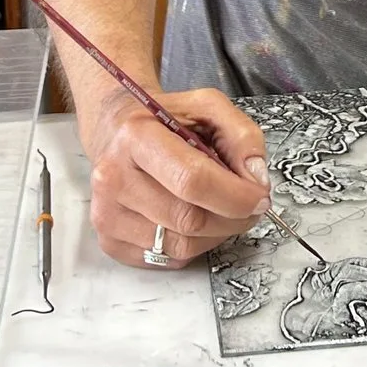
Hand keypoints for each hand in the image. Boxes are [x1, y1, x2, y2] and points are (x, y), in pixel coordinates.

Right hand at [82, 86, 269, 269]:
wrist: (116, 133)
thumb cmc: (163, 123)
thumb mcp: (207, 108)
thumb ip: (242, 135)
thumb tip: (256, 177)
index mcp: (136, 137)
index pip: (192, 180)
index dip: (235, 196)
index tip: (259, 197)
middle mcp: (113, 177)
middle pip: (189, 219)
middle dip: (232, 218)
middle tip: (248, 206)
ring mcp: (107, 214)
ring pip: (182, 246)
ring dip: (215, 234)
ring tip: (220, 210)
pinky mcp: (110, 242)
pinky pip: (168, 259)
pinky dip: (192, 245)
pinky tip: (191, 220)